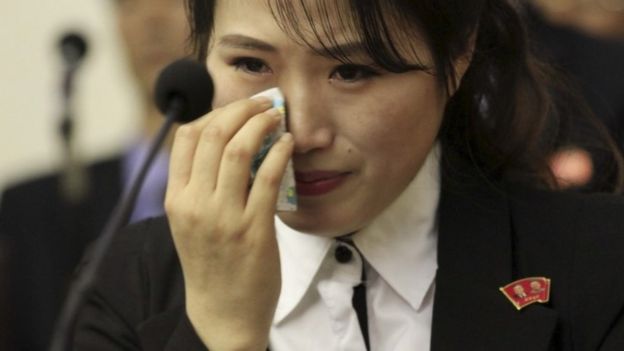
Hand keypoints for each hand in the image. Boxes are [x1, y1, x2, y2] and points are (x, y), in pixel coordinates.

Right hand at [165, 97, 293, 349]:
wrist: (222, 312)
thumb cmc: (211, 264)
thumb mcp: (191, 222)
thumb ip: (201, 184)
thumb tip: (231, 141)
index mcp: (176, 198)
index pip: (186, 137)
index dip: (214, 112)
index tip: (237, 107)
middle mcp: (194, 204)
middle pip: (213, 135)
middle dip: (242, 109)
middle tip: (263, 103)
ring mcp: (223, 217)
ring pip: (238, 150)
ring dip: (261, 124)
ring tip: (277, 116)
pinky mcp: (253, 230)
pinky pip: (267, 178)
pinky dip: (280, 153)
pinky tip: (288, 144)